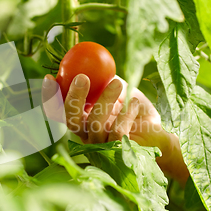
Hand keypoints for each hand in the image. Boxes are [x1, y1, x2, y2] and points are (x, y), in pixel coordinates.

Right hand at [43, 73, 188, 182]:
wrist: (160, 134)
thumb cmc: (136, 110)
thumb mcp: (120, 90)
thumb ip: (103, 79)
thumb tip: (90, 58)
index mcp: (82, 122)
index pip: (58, 113)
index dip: (49, 97)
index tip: (50, 76)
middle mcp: (87, 136)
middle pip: (70, 120)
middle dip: (73, 97)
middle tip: (82, 77)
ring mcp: (102, 147)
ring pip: (95, 124)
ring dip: (106, 99)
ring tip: (119, 83)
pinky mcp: (119, 152)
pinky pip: (117, 131)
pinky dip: (126, 114)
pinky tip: (135, 103)